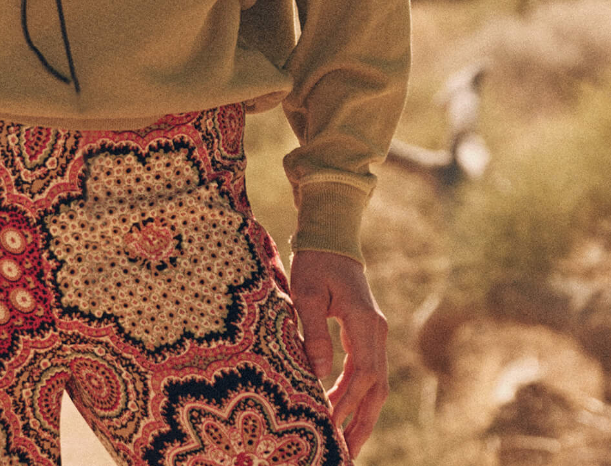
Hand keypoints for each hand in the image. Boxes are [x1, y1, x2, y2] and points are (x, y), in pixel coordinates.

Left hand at [288, 249, 387, 459]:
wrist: (331, 238)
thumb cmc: (314, 263)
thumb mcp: (306, 293)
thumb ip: (314, 332)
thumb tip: (317, 374)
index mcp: (364, 321)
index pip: (362, 373)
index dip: (347, 403)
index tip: (330, 425)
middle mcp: (377, 331)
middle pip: (377, 387)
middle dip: (363, 422)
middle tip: (346, 452)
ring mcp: (375, 333)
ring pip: (376, 383)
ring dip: (362, 414)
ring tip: (346, 442)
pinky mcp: (367, 333)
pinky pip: (367, 372)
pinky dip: (357, 395)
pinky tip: (340, 409)